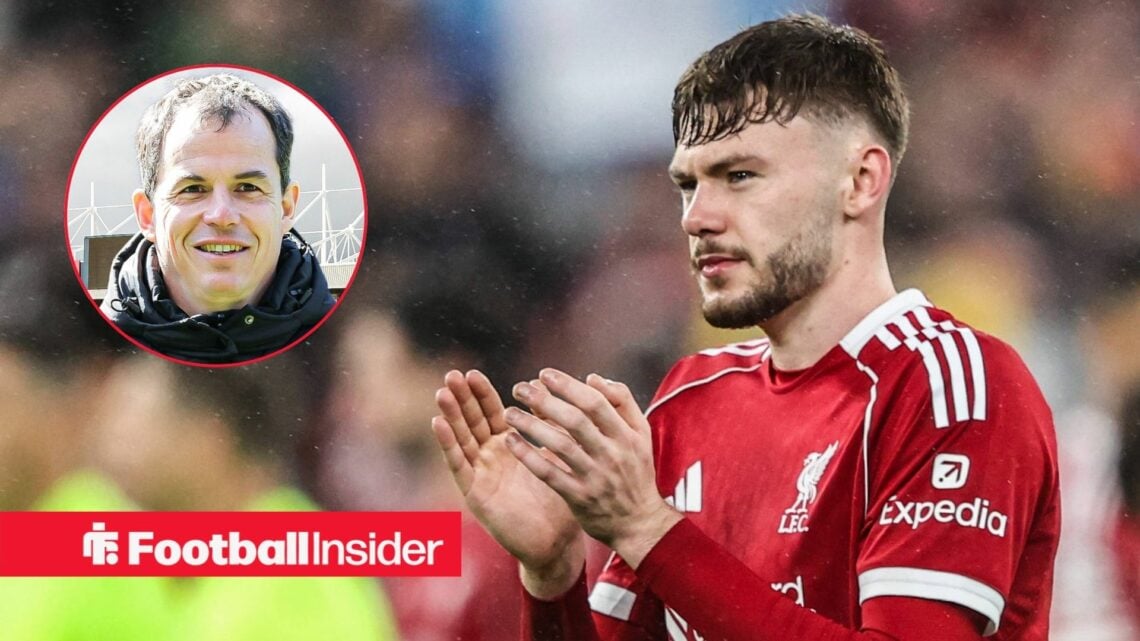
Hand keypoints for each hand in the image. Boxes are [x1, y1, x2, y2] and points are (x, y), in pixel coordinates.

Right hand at [432, 369, 584, 597]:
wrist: (557, 543)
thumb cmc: (559, 499)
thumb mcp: (554, 455)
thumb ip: (547, 425)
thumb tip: (544, 390)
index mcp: (508, 446)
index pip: (491, 413)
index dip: (481, 394)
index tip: (472, 373)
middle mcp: (490, 458)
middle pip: (472, 422)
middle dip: (461, 399)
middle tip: (451, 374)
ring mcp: (481, 475)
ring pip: (462, 439)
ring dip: (451, 416)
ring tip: (442, 392)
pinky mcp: (475, 494)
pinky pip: (459, 465)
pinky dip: (448, 443)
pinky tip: (438, 423)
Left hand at [503, 369, 681, 567]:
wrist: (639, 523)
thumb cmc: (636, 472)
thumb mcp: (641, 434)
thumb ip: (622, 402)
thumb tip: (594, 378)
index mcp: (627, 435)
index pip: (595, 402)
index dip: (568, 385)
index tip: (544, 374)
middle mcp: (611, 453)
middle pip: (575, 420)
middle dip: (544, 400)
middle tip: (520, 388)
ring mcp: (595, 476)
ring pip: (559, 445)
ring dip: (531, 426)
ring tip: (509, 413)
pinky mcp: (579, 497)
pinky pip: (549, 474)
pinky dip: (529, 457)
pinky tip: (512, 442)